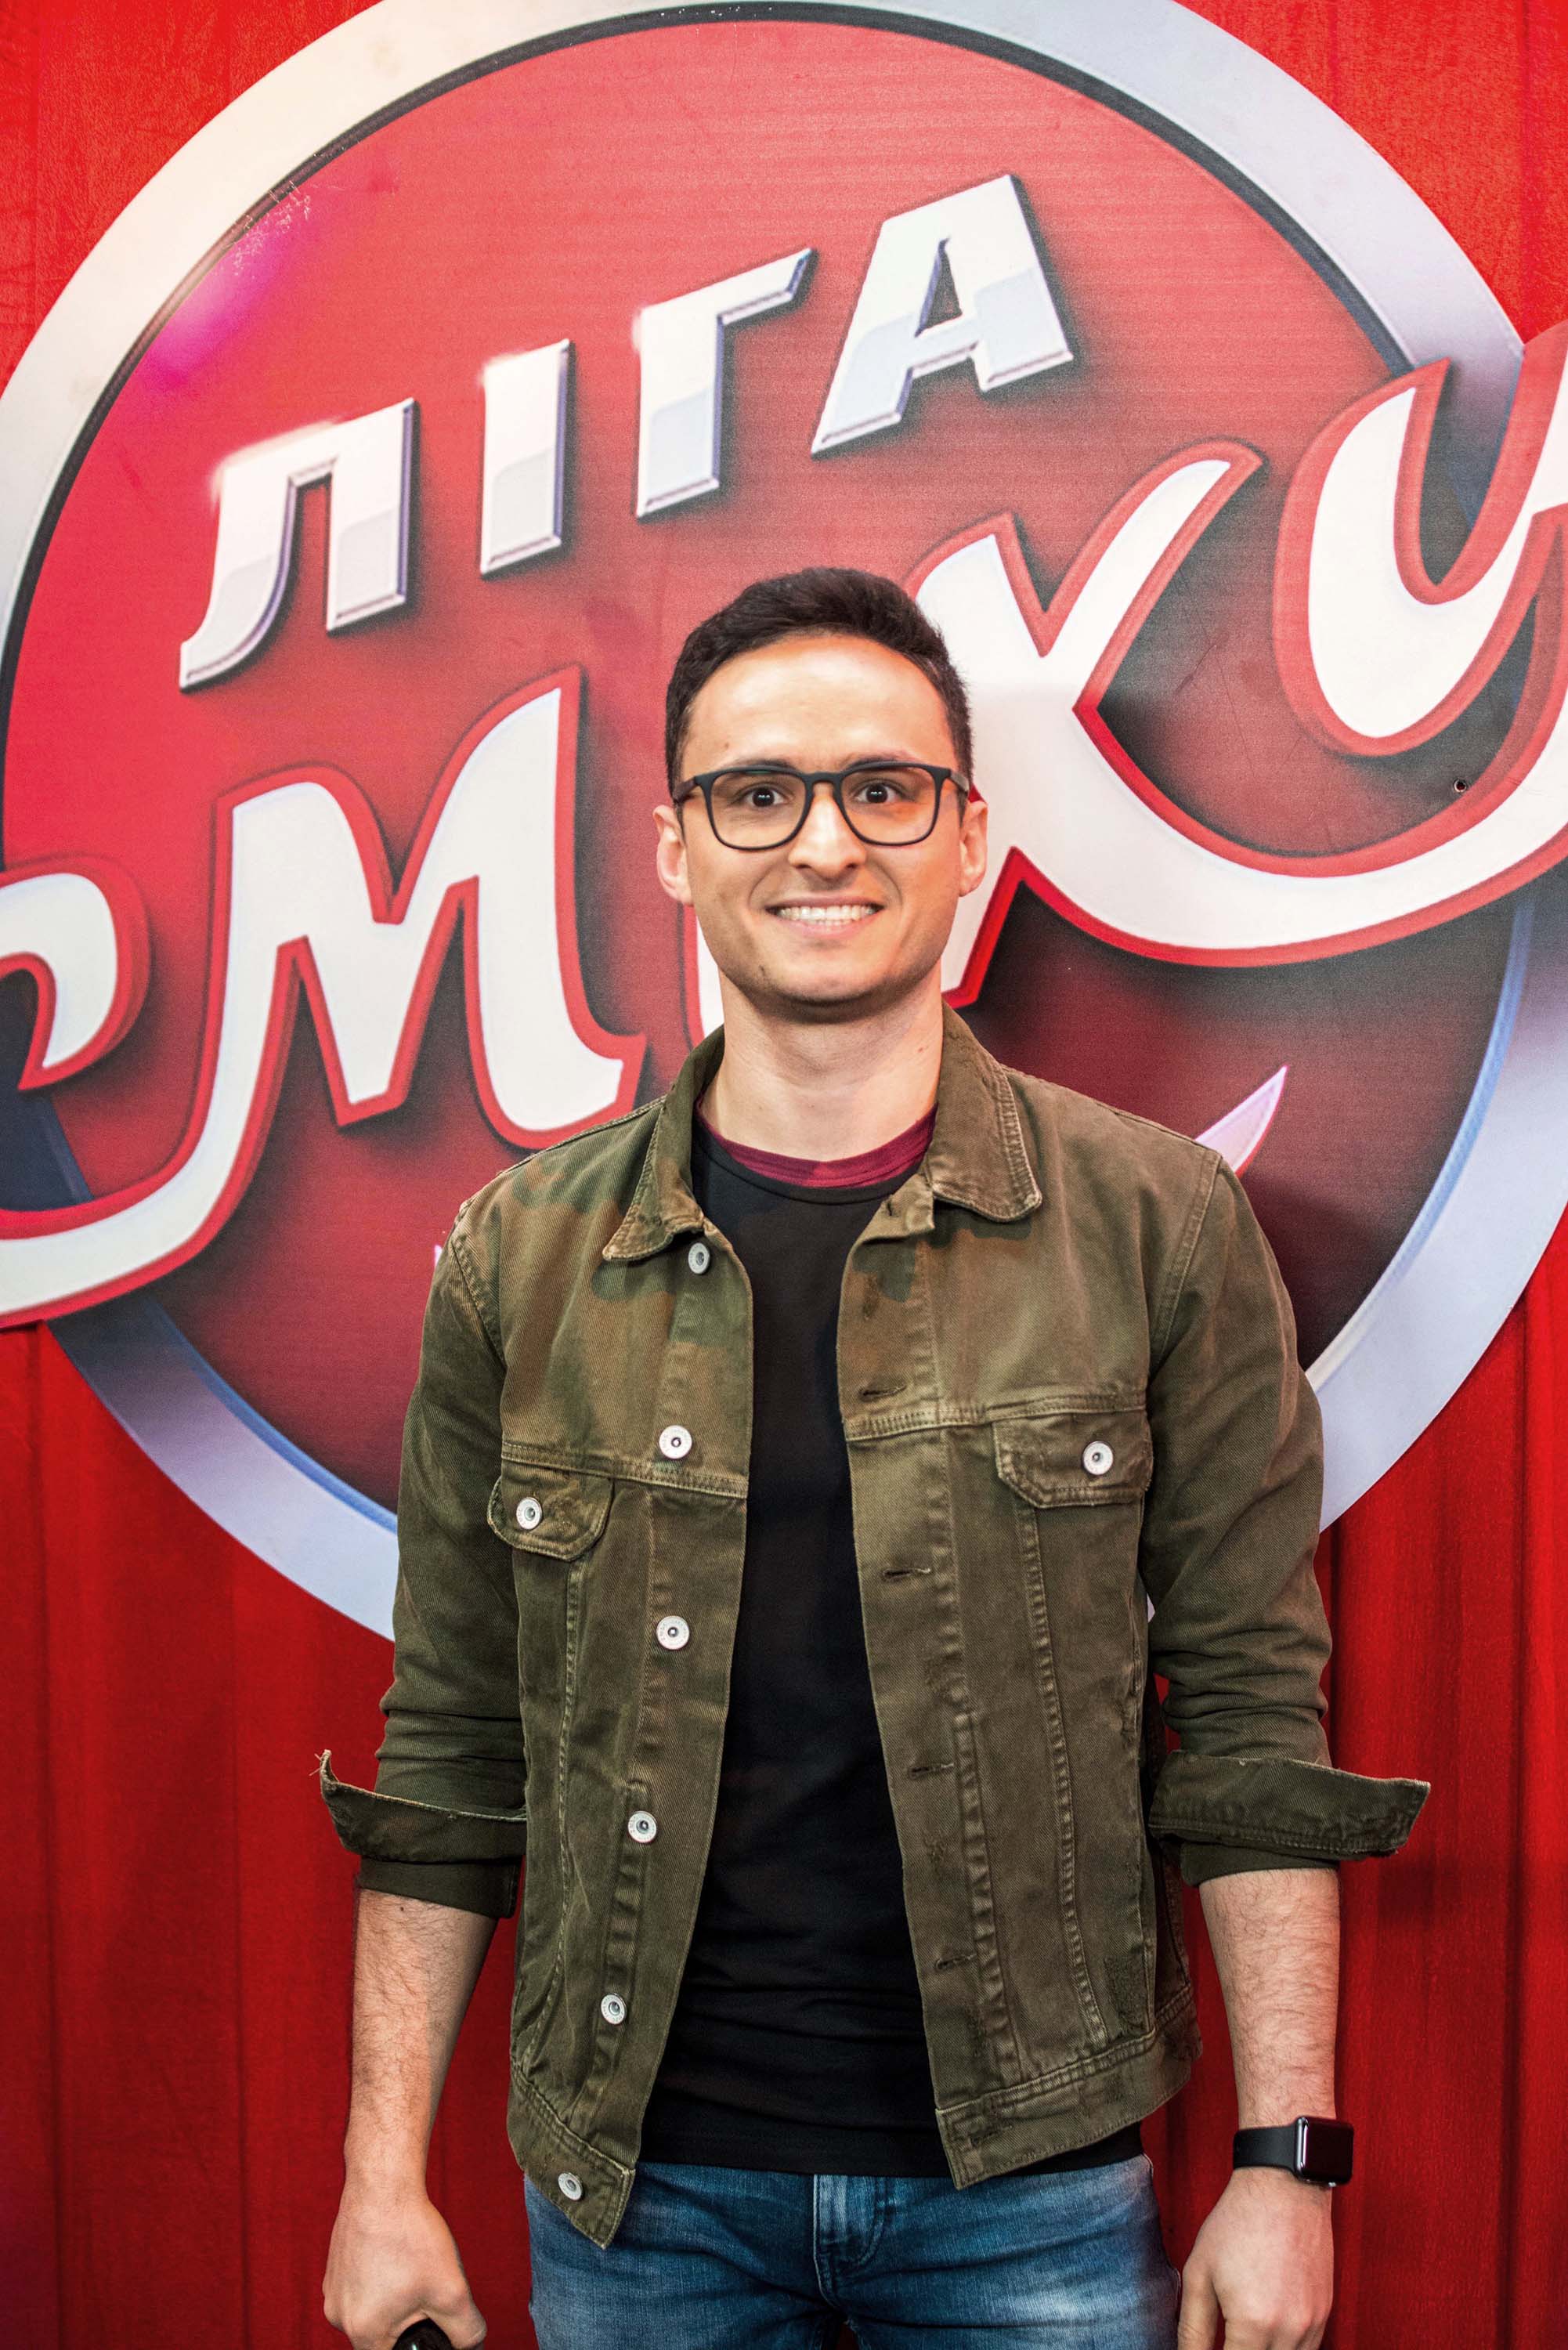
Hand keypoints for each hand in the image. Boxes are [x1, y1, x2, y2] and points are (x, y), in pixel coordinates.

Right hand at [323, 2179, 486, 2349]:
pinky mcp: (335, 2268)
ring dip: (396, 2299)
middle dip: (409, 2320)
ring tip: (413, 2268)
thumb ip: (467, 2332)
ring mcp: (333, 2291)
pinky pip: (362, 2288)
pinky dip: (382, 2279)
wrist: (382, 2185)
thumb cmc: (411, 2235)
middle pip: (383, 2336)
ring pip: (373, 2310)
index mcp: (364, 2332)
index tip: (432, 2322)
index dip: (420, 2344)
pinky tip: (397, 2254)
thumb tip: (472, 2347)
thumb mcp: (451, 2291)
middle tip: (427, 2288)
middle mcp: (339, 2317)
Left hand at [1176, 2166, 1332, 2349]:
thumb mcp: (1199, 2275)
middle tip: (1226, 2339)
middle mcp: (1289, 2332)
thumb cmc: (1236, 2225)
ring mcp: (1312, 2325)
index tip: (1209, 2349)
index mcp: (1253, 2325)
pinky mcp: (1325, 2314)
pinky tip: (1266, 2334)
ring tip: (1242, 2337)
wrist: (1283, 2188)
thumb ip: (1193, 2330)